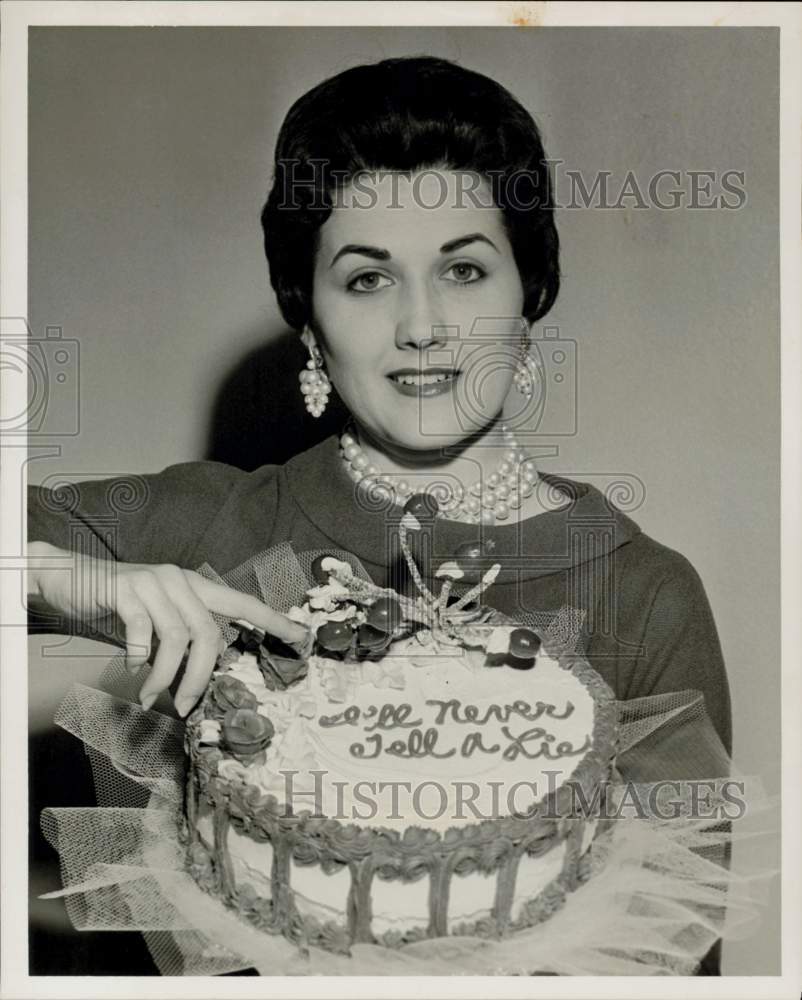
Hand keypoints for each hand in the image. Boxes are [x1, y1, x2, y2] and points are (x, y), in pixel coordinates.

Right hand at [27, 542, 308, 715]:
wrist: (67, 577)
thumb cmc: (117, 605)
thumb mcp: (156, 621)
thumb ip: (179, 640)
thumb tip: (197, 680)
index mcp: (195, 587)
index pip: (242, 603)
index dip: (272, 620)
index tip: (302, 638)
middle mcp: (180, 580)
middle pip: (208, 633)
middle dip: (200, 677)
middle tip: (185, 706)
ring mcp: (153, 582)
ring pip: (177, 636)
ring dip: (167, 676)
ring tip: (153, 698)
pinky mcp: (125, 588)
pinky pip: (142, 630)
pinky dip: (140, 658)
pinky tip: (132, 671)